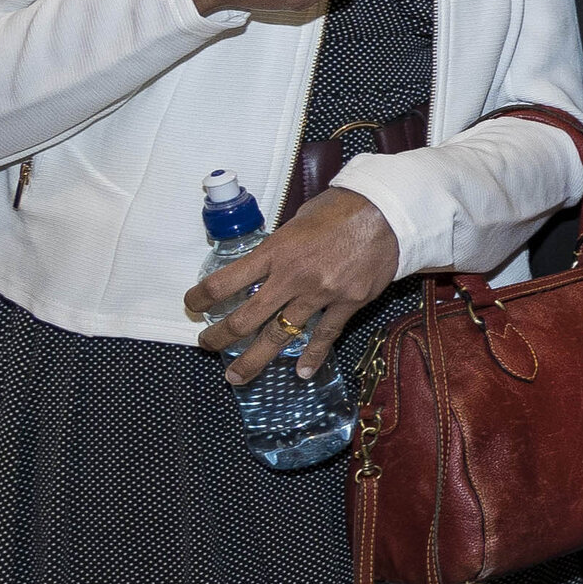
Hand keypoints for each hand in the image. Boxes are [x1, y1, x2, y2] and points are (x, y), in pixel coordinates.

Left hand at [184, 186, 399, 385]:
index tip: (193, 304)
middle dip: (219, 337)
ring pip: (278, 335)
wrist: (389, 211)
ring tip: (237, 376)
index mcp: (275, 251)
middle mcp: (292, 277)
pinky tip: (300, 372)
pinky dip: (311, 356)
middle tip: (207, 345)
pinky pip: (324, 336)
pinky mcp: (348, 303)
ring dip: (253, 359)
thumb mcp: (299, 219)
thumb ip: (281, 244)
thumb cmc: (343, 207)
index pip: (224, 281)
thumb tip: (270, 259)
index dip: (202, 297)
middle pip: (245, 318)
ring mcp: (320, 293)